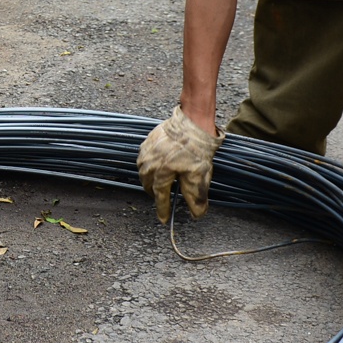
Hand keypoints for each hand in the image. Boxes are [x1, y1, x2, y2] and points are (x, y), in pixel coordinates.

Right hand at [136, 105, 221, 223]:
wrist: (192, 122)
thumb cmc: (196, 148)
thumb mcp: (199, 175)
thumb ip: (195, 196)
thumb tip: (197, 214)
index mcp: (162, 172)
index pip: (160, 196)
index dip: (162, 209)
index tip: (164, 219)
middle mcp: (150, 163)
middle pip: (148, 185)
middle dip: (154, 194)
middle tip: (162, 198)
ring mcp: (147, 151)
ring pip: (143, 172)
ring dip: (149, 180)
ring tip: (158, 183)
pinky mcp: (147, 141)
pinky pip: (143, 158)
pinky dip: (148, 166)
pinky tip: (155, 166)